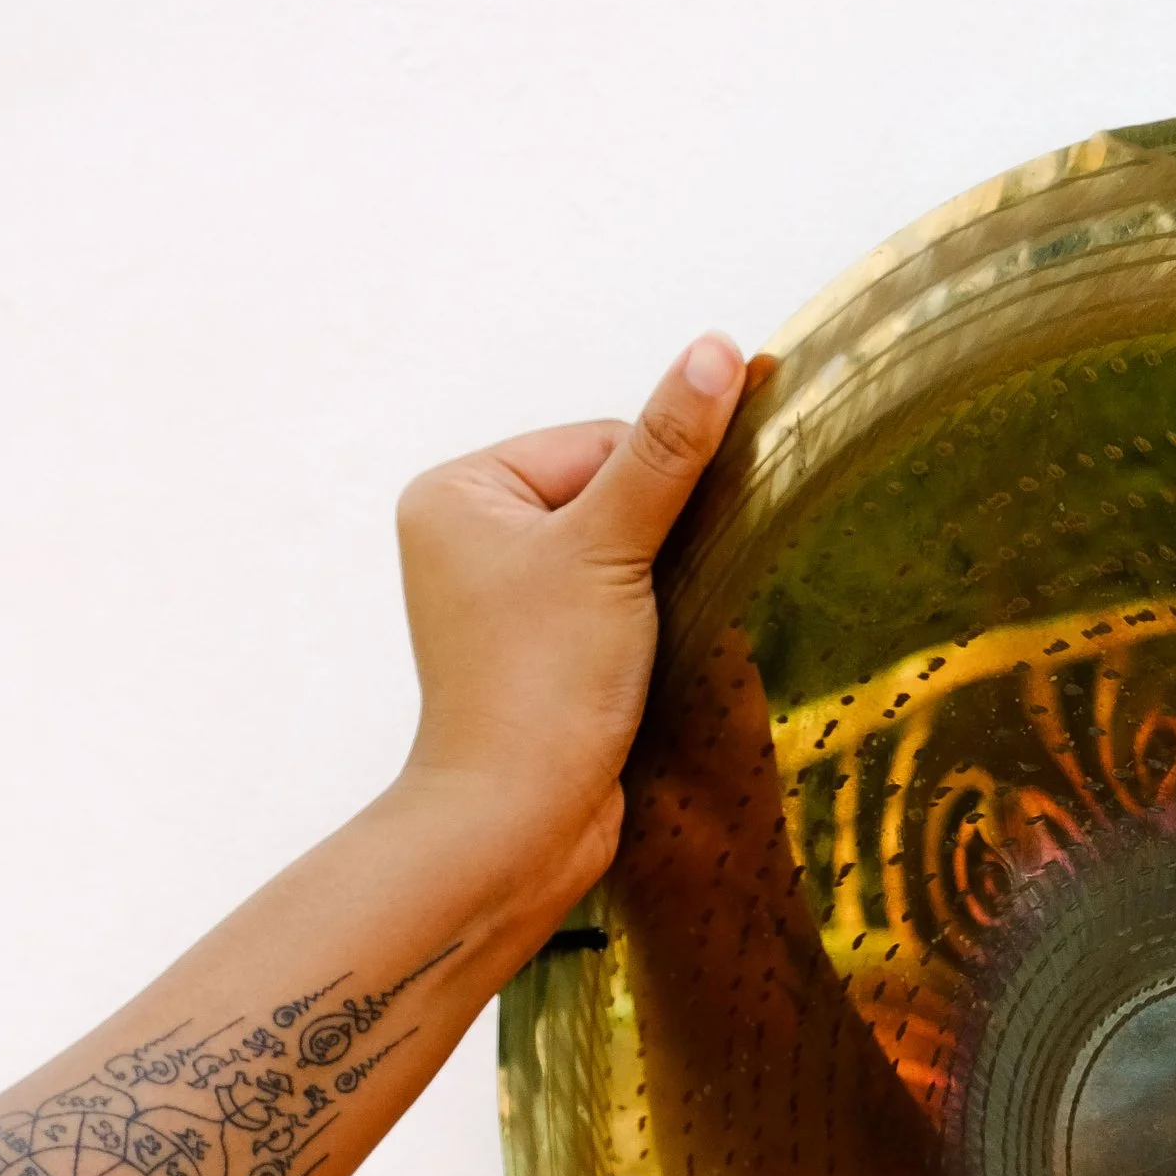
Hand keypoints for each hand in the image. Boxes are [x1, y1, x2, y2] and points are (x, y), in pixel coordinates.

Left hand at [392, 332, 745, 934]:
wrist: (518, 824)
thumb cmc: (541, 686)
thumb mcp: (610, 549)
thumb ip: (667, 452)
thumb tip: (715, 351)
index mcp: (460, 491)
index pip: (599, 442)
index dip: (659, 486)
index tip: (678, 544)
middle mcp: (469, 535)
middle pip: (612, 493)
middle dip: (658, 539)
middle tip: (656, 599)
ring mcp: (503, 598)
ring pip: (621, 551)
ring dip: (659, 583)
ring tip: (647, 634)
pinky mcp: (539, 651)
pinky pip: (614, 602)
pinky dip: (648, 621)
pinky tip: (650, 656)